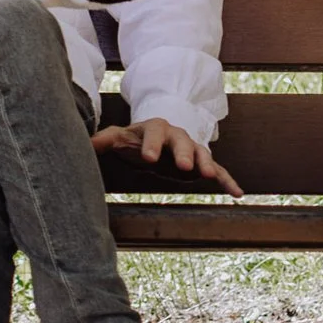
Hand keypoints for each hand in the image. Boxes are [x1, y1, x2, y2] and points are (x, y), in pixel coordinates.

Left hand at [90, 118, 242, 196]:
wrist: (155, 142)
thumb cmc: (135, 141)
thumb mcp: (119, 139)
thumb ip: (104, 140)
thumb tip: (84, 143)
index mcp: (155, 128)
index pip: (153, 131)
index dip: (151, 144)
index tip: (147, 158)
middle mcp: (176, 135)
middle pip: (182, 140)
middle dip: (182, 152)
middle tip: (183, 166)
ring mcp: (192, 149)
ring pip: (201, 153)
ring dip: (206, 164)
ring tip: (209, 177)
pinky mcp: (202, 164)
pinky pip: (218, 171)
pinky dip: (228, 180)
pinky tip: (238, 194)